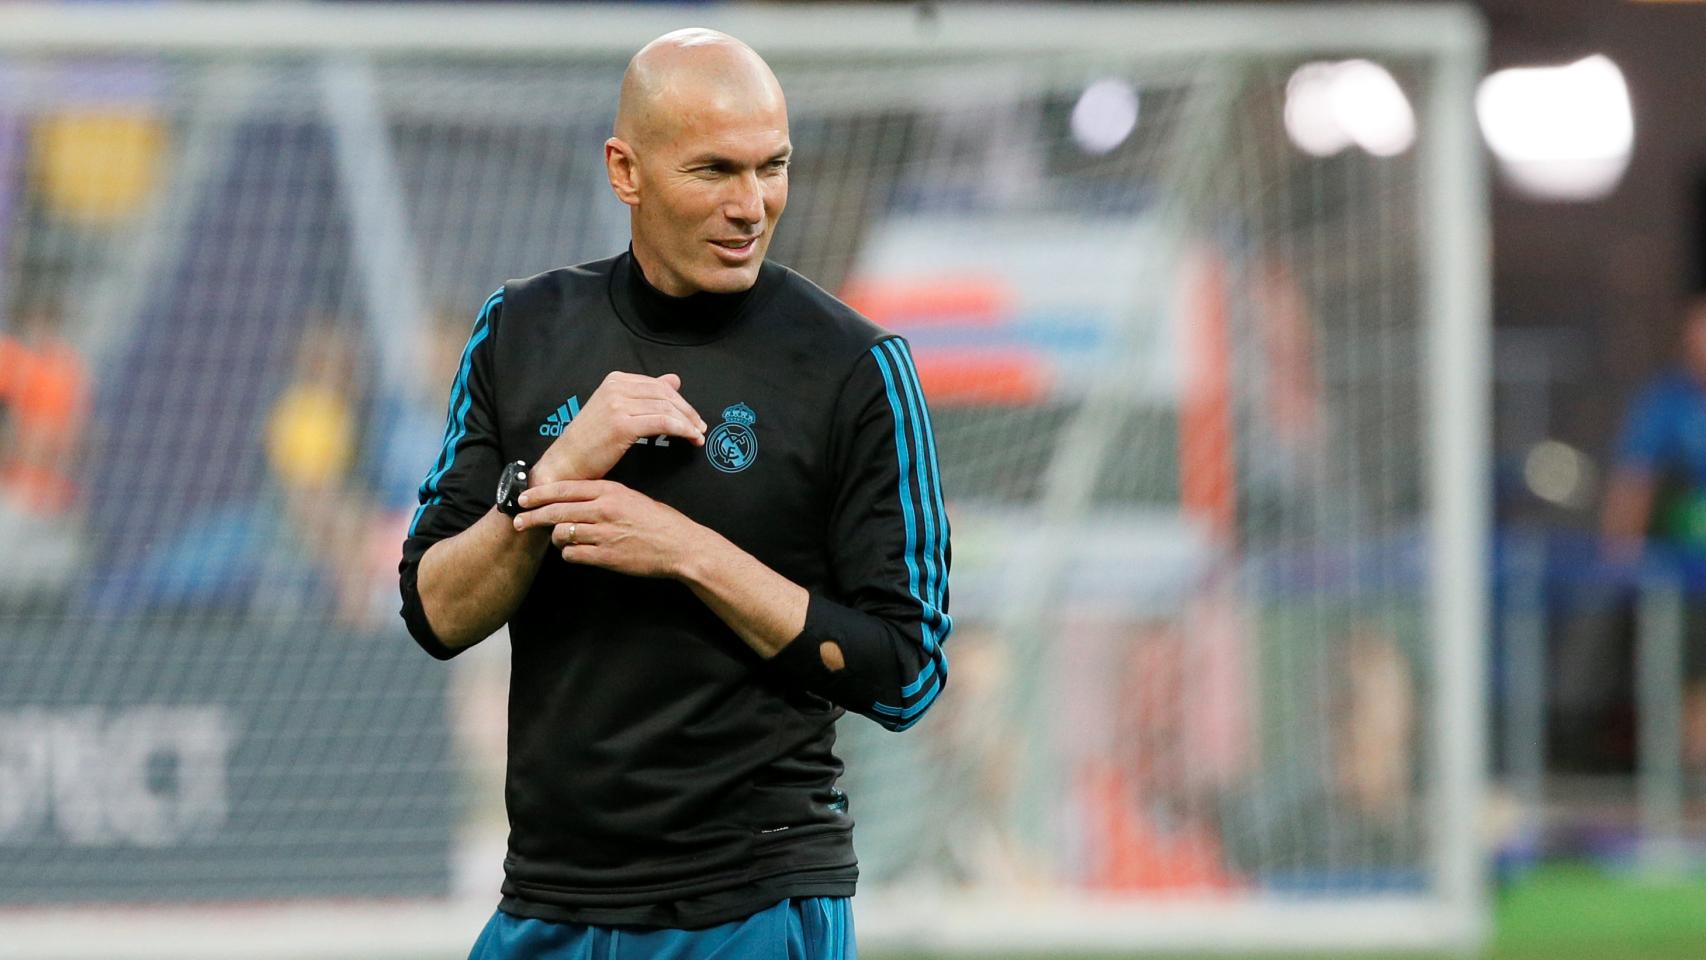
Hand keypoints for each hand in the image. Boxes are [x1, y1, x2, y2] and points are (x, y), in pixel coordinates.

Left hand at [513, 479, 708, 578]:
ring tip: (558, 540)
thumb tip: (575, 500)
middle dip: (532, 517)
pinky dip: (570, 554)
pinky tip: (575, 553)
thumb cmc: (658, 521)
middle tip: (518, 521)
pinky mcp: (606, 557)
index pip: (565, 489)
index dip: (540, 494)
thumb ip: (602, 496)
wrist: (679, 545)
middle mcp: (603, 510)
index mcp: (609, 491)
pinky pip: (574, 555)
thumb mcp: (631, 497)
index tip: (523, 498)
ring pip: (562, 534)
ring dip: (556, 539)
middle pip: (556, 511)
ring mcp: (604, 534)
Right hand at [533, 372, 706, 483]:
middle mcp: (616, 387)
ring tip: (698, 436)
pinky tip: (690, 439)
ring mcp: (618, 403)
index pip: (658, 385)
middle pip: (665, 395)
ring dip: (688, 423)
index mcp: (615, 379)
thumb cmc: (591, 442)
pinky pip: (663, 422)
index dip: (681, 401)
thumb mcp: (617, 410)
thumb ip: (644, 394)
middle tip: (701, 427)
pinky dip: (682, 430)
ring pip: (667, 408)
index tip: (693, 417)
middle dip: (688, 412)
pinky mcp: (622, 423)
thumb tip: (674, 379)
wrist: (567, 462)